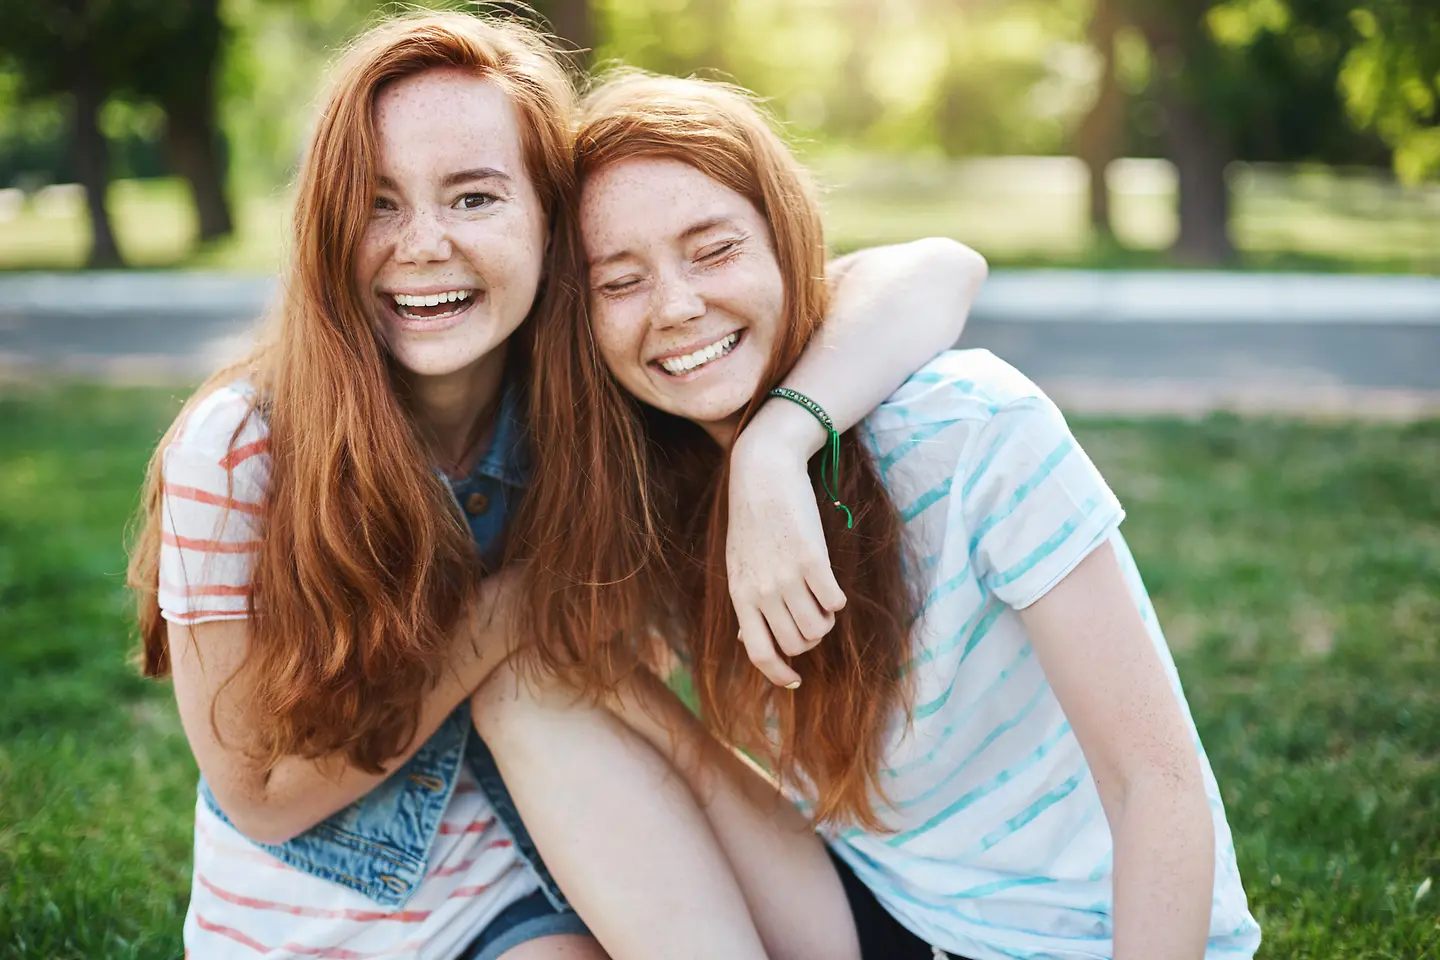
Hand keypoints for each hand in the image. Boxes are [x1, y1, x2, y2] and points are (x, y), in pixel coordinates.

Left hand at [727, 427, 846, 687]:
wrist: (763, 473)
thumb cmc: (752, 520)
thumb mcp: (738, 565)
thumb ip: (745, 603)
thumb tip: (745, 642)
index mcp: (740, 595)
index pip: (759, 653)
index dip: (778, 674)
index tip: (795, 681)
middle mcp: (762, 592)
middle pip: (796, 643)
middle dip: (810, 638)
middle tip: (812, 616)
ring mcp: (787, 577)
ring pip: (819, 628)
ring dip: (826, 620)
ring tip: (821, 599)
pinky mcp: (812, 559)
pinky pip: (835, 602)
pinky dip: (837, 600)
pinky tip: (831, 584)